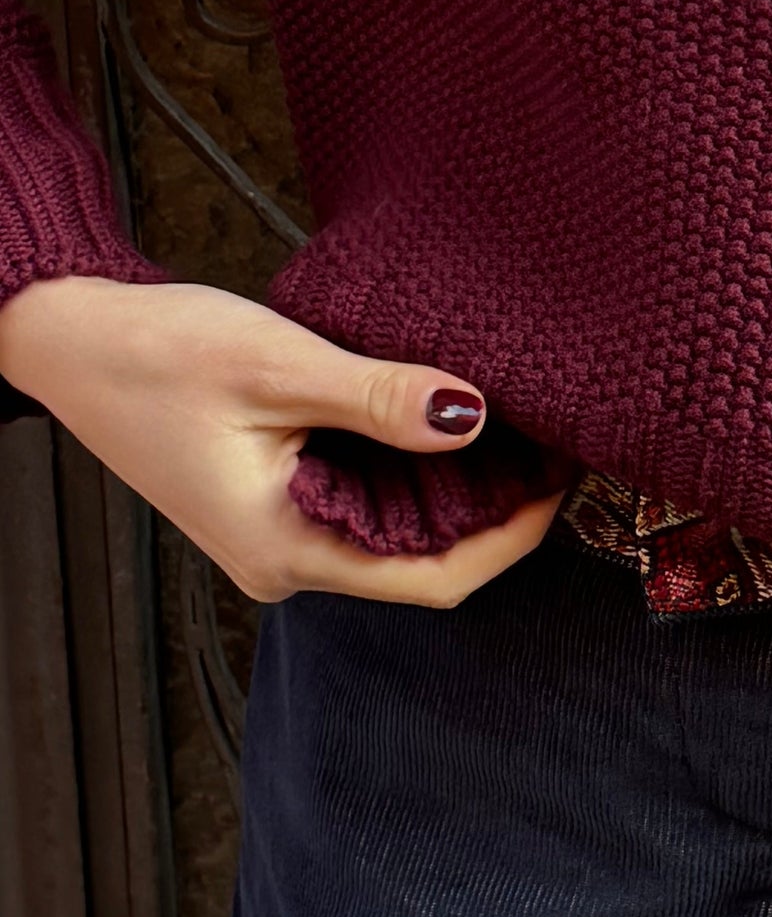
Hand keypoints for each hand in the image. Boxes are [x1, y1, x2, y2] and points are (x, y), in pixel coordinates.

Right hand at [0, 276, 561, 604]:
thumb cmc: (152, 352)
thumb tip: (472, 417)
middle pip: (425, 566)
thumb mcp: (278, 364)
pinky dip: (413, 476)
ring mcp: (279, 541)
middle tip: (554, 447)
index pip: (435, 580)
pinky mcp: (274, 508)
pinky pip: (366, 510)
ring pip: (398, 538)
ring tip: (516, 432)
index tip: (561, 482)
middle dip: (496, 515)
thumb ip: (379, 399)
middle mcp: (286, 564)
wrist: (65, 336)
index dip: (512, 539)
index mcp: (286, 550)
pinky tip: (445, 427)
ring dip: (457, 493)